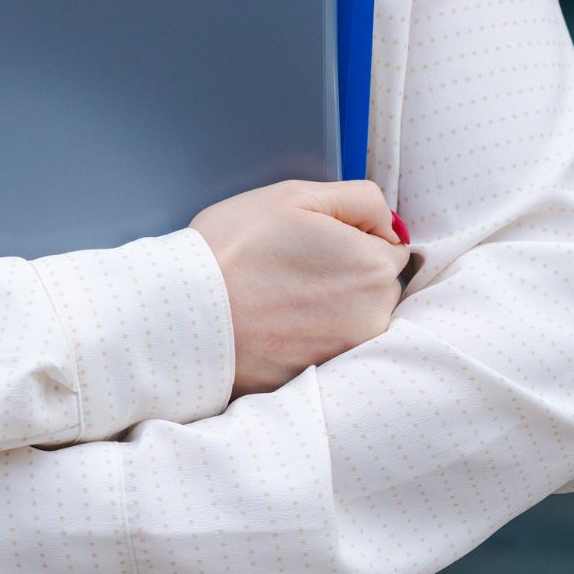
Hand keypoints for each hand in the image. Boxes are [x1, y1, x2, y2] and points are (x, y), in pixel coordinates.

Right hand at [190, 179, 410, 396]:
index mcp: (374, 268)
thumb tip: (389, 225)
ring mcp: (347, 353)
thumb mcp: (295, 196)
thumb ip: (360, 200)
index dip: (350, 238)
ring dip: (327, 309)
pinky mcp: (318, 378)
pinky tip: (273, 324)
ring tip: (276, 296)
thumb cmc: (233, 248)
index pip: (388, 247)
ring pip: (352, 320)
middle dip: (344, 275)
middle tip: (289, 268)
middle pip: (374, 288)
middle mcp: (373, 317)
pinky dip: (307, 337)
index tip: (311, 242)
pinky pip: (325, 349)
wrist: (184, 315)